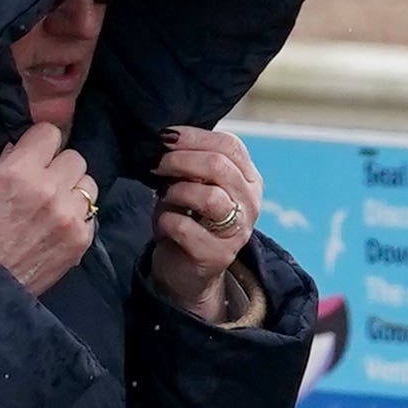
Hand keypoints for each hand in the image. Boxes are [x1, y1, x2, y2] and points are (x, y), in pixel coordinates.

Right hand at [0, 122, 100, 296]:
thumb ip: (10, 161)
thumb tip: (26, 144)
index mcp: (20, 171)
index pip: (50, 133)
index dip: (42, 143)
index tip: (38, 154)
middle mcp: (48, 188)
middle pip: (75, 157)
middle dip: (60, 168)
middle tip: (46, 184)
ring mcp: (69, 215)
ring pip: (88, 183)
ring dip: (74, 191)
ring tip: (56, 206)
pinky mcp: (82, 237)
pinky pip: (91, 212)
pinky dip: (78, 217)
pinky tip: (60, 227)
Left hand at [146, 126, 265, 323]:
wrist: (186, 271)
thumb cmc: (188, 219)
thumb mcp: (193, 184)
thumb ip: (191, 162)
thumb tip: (167, 138)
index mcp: (248, 179)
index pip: (230, 145)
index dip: (195, 136)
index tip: (166, 137)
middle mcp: (250, 203)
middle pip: (219, 166)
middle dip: (180, 160)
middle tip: (157, 164)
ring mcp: (238, 231)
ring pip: (209, 197)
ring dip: (176, 191)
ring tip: (164, 196)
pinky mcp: (218, 256)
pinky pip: (185, 227)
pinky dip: (166, 221)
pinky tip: (163, 223)